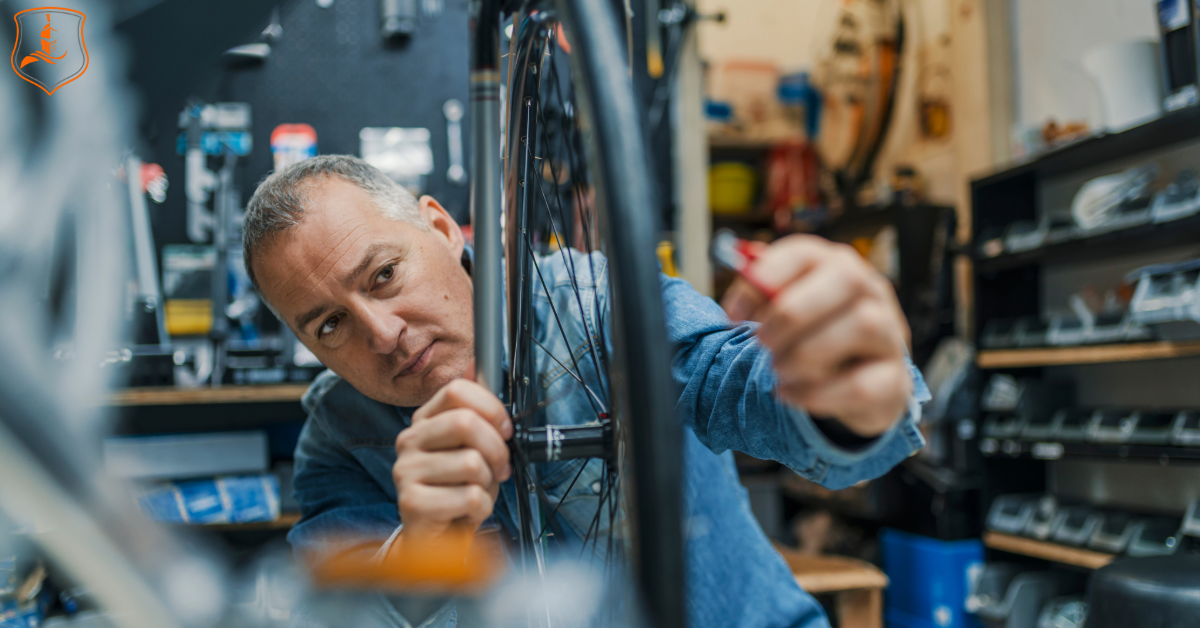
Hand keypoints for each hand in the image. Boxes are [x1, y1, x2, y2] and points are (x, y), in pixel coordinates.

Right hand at [393, 379, 512, 541]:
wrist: (437, 539)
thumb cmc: (457, 490)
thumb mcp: (470, 446)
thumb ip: (475, 410)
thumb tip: (475, 364)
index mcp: (424, 421)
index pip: (457, 390)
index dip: (491, 408)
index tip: (505, 431)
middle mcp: (409, 441)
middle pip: (465, 422)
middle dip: (496, 449)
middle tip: (500, 468)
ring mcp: (406, 471)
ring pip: (472, 463)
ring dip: (488, 484)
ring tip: (476, 492)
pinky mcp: (411, 502)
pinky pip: (469, 497)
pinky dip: (481, 508)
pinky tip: (467, 512)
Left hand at [722, 235, 911, 436]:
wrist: (862, 386)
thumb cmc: (816, 338)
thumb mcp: (789, 313)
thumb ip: (763, 300)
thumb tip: (734, 308)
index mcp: (837, 267)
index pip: (806, 252)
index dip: (765, 278)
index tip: (733, 314)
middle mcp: (871, 293)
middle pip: (847, 278)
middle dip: (793, 312)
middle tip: (762, 342)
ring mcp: (889, 335)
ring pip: (863, 325)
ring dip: (807, 352)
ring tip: (779, 369)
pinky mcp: (893, 380)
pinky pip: (862, 384)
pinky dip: (816, 393)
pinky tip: (789, 393)